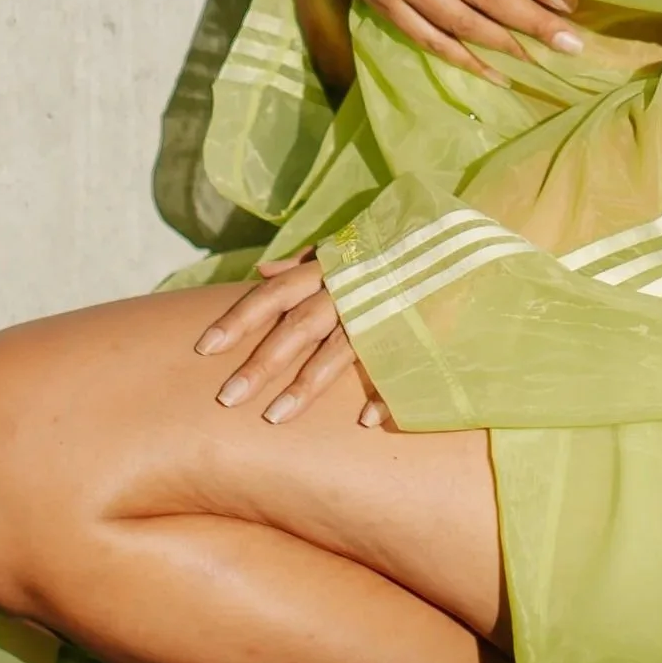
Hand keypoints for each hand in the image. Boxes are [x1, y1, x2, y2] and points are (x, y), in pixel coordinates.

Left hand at [196, 252, 396, 426]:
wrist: (456, 241)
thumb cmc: (391, 246)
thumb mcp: (345, 246)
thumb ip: (303, 261)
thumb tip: (261, 271)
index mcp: (327, 271)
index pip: (272, 295)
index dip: (238, 319)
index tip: (205, 347)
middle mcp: (346, 291)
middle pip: (295, 329)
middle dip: (260, 363)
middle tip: (226, 398)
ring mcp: (377, 313)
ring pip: (335, 353)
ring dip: (304, 386)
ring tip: (275, 418)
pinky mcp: (412, 332)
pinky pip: (394, 367)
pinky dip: (381, 393)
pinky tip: (364, 421)